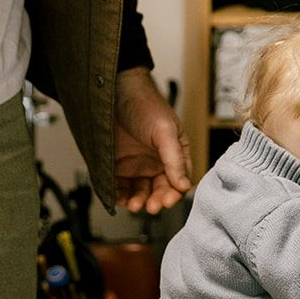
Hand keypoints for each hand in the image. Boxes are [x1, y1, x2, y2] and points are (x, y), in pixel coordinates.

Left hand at [113, 67, 192, 215]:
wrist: (115, 91)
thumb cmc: (145, 105)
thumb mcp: (165, 131)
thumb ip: (175, 158)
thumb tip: (184, 185)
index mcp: (173, 154)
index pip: (178, 181)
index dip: (174, 193)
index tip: (167, 200)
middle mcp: (156, 162)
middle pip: (159, 191)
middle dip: (156, 201)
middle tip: (151, 206)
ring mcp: (135, 165)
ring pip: (139, 192)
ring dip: (138, 201)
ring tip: (134, 204)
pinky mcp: (116, 166)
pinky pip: (118, 187)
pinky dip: (118, 196)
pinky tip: (118, 199)